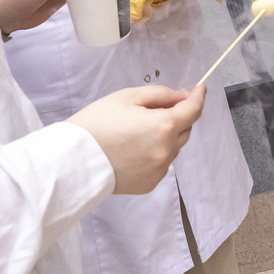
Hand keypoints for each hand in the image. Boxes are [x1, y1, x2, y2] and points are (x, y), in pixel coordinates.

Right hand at [68, 85, 205, 193]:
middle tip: (157, 108)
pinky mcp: (149, 183)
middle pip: (185, 129)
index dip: (198, 97)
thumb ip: (160, 94)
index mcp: (163, 126)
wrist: (74, 160)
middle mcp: (166, 151)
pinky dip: (155, 153)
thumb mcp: (128, 97)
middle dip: (177, 116)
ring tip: (138, 131)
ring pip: (173, 147)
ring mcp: (159, 170)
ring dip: (166, 136)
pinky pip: (161, 163)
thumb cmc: (97, 123)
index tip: (199, 89)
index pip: (193, 110)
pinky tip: (134, 148)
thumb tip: (182, 97)